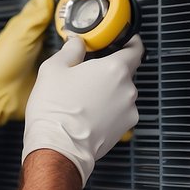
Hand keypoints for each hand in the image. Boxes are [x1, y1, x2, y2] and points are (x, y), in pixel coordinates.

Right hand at [21, 34, 142, 186]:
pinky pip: (119, 112)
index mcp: (114, 68)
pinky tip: (88, 114)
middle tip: (86, 76)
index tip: (123, 41)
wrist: (58, 147)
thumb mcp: (53, 68)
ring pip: (121, 93)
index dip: (130, 42)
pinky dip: (108, 111)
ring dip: (107, 93)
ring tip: (83, 99)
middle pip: (124, 72)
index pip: (135, 48)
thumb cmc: (55, 110)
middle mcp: (127, 88)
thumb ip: (71, 49)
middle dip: (108, 72)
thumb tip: (77, 42)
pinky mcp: (125, 128)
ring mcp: (128, 110)